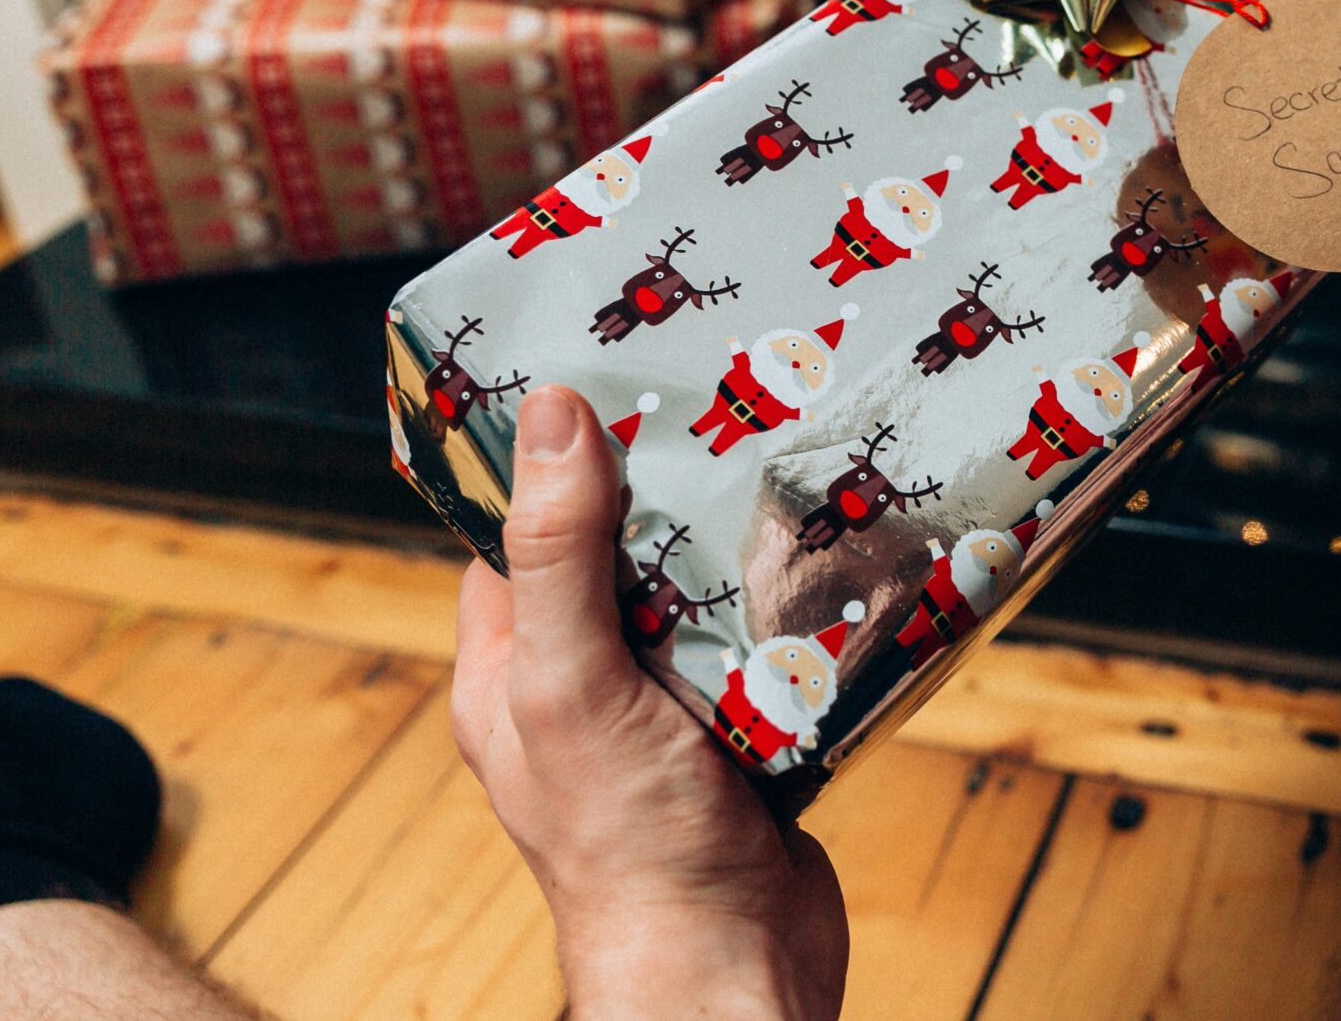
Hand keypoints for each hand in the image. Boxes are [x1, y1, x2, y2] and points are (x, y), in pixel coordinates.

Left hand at [453, 386, 846, 1019]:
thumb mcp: (570, 680)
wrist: (733, 966)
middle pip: (618, 555)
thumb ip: (557, 554)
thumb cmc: (627, 846)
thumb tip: (547, 416)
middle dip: (664, 491)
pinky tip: (829, 561)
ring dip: (739, 546)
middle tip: (719, 406)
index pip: (516, 536)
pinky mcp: (744, 735)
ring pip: (700, 597)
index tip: (602, 380)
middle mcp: (582, 688)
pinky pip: (765, 646)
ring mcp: (665, 714)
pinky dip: (793, 606)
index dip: (549, 461)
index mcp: (511, 673)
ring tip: (782, 463)